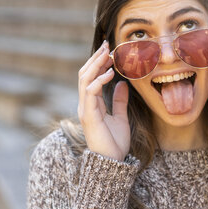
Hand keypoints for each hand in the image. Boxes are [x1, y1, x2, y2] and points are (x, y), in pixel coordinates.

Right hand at [77, 41, 129, 160]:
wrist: (112, 162)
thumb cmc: (114, 142)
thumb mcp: (120, 117)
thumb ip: (119, 101)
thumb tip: (122, 83)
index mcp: (91, 104)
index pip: (91, 78)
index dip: (99, 64)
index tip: (110, 51)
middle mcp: (85, 104)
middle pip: (84, 74)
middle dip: (95, 59)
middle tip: (107, 46)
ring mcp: (85, 109)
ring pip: (84, 80)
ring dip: (96, 65)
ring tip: (108, 54)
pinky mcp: (88, 115)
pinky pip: (90, 93)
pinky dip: (99, 80)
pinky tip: (111, 73)